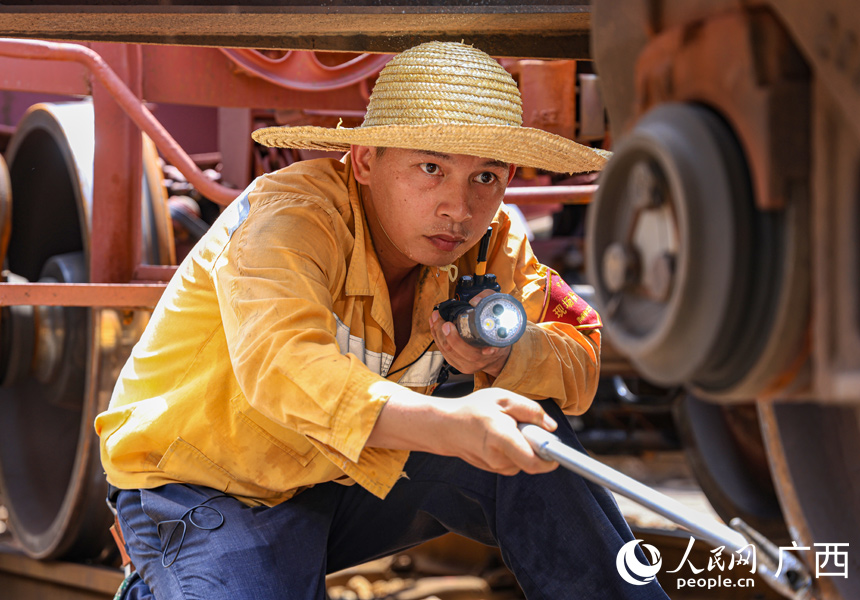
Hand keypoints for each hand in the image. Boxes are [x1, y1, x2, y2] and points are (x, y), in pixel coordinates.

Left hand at [429, 290, 512, 377]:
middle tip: (439, 318)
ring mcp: (467, 365)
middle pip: (453, 349)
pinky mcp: (458, 365)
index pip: (471, 351)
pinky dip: (437, 338)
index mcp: (490, 352)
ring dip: (437, 333)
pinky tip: (434, 327)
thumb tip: (475, 301)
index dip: (456, 339)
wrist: (500, 356)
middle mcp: (477, 361)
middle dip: (442, 331)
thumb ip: (490, 303)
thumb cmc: (501, 336)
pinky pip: (444, 353)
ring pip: (446, 351)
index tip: (448, 324)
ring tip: (434, 318)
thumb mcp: (504, 318)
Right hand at [433, 388, 560, 474]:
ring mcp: (495, 467)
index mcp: (501, 438)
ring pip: (524, 460)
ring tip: (507, 428)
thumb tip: (551, 426)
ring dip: (523, 446)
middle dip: (534, 443)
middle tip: (522, 424)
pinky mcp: (494, 469)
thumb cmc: (472, 410)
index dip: (550, 458)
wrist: (444, 427)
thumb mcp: (502, 397)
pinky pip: (515, 461)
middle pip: (532, 459)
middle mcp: (498, 458)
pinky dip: (514, 449)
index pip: (533, 461)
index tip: (557, 449)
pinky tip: (501, 436)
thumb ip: (530, 410)